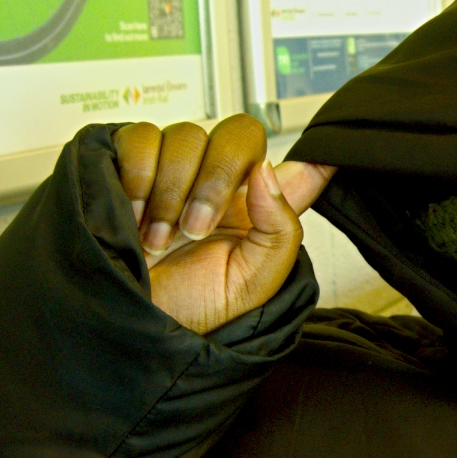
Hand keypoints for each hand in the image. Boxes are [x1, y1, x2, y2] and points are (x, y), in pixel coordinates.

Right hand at [113, 116, 334, 333]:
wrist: (126, 323)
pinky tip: (133, 216)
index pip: (303, 170)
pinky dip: (137, 177)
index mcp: (259, 210)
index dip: (321, 154)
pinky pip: (140, 137)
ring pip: (186, 135)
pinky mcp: (131, 162)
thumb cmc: (189, 311)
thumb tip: (265, 170)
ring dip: (169, 192)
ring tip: (157, 240)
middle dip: (216, 178)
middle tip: (194, 229)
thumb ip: (278, 232)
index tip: (330, 155)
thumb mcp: (250, 286)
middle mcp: (221, 182)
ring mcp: (176, 169)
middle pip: (241, 135)